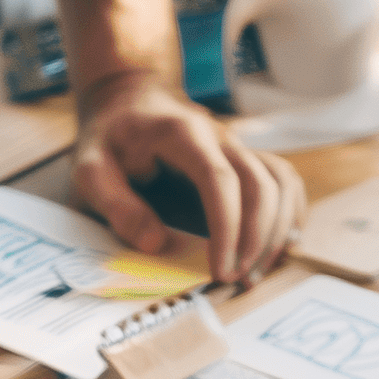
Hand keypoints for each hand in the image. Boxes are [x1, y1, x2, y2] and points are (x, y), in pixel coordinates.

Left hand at [72, 69, 304, 284]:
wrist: (129, 98)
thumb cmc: (109, 137)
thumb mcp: (89, 167)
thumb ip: (115, 204)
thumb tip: (155, 244)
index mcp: (182, 135)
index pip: (220, 179)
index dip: (227, 227)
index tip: (221, 269)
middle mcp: (220, 136)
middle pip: (261, 184)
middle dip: (256, 238)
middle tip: (237, 280)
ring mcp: (238, 146)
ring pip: (280, 183)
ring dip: (277, 231)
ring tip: (255, 272)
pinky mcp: (246, 158)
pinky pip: (284, 181)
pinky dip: (289, 215)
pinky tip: (277, 247)